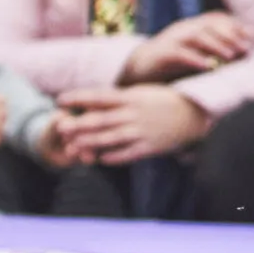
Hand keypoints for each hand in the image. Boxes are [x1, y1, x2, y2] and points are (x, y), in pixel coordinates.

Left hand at [52, 84, 209, 163]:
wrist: (194, 114)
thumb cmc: (163, 101)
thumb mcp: (141, 93)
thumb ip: (118, 98)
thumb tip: (92, 102)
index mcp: (131, 97)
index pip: (99, 96)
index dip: (79, 97)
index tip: (60, 99)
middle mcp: (133, 114)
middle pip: (100, 119)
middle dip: (78, 124)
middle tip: (60, 128)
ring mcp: (141, 131)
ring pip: (109, 138)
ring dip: (89, 143)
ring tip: (73, 147)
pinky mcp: (149, 147)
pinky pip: (127, 154)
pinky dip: (113, 157)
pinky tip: (100, 159)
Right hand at [120, 12, 250, 81]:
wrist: (137, 70)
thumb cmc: (171, 65)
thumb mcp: (195, 54)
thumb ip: (214, 52)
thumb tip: (242, 54)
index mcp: (191, 27)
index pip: (215, 19)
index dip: (234, 24)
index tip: (252, 35)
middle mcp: (183, 29)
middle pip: (210, 25)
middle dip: (230, 35)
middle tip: (246, 48)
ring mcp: (171, 39)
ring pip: (197, 36)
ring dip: (217, 45)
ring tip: (231, 56)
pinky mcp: (162, 54)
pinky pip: (180, 53)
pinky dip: (195, 58)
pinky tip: (208, 66)